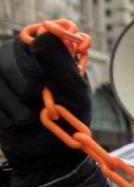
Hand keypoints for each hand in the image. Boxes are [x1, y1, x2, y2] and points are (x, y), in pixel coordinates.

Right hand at [0, 32, 90, 169]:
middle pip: (6, 58)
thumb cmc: (69, 120)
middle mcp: (17, 56)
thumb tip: (45, 33)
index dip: (35, 68)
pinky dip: (3, 116)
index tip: (45, 87)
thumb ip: (60, 64)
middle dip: (26, 89)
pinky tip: (16, 123)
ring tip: (30, 118)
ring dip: (15, 106)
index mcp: (44, 51)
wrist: (50, 154)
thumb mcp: (73, 93)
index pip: (30, 42)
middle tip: (41, 106)